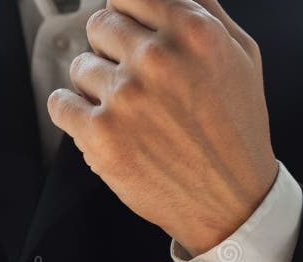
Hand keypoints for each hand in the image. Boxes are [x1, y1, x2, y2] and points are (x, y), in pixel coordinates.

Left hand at [48, 0, 277, 255]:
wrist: (232, 201)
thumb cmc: (237, 130)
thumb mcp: (242, 56)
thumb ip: (204, 9)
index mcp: (193, 31)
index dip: (127, 17)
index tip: (130, 36)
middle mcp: (157, 58)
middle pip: (99, 25)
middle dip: (111, 50)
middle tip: (132, 80)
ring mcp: (126, 97)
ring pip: (79, 67)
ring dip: (95, 87)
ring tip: (126, 113)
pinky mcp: (101, 136)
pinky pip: (60, 104)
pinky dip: (73, 113)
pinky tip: (98, 125)